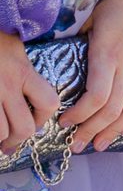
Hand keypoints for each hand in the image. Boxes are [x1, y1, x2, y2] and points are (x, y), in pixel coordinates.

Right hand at [0, 35, 62, 155]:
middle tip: (11, 144)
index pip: (49, 103)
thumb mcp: (14, 46)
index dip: (45, 118)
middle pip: (23, 127)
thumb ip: (25, 68)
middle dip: (18, 140)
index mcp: (22, 71)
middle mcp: (5, 85)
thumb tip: (34, 91)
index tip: (37, 122)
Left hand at [62, 0, 122, 151]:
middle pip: (112, 110)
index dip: (80, 116)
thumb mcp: (91, 19)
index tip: (64, 122)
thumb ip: (78, 43)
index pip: (96, 98)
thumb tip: (61, 59)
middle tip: (77, 144)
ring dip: (116, 131)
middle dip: (92, 131)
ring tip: (101, 144)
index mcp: (108, 55)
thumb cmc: (121, 1)